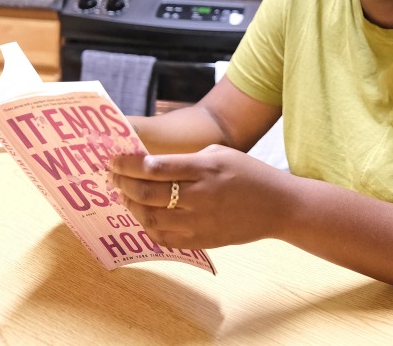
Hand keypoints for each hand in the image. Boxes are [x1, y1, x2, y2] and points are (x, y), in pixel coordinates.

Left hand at [110, 144, 288, 249]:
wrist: (277, 206)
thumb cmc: (248, 173)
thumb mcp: (219, 152)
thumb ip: (186, 158)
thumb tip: (150, 163)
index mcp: (203, 168)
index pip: (153, 167)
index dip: (127, 164)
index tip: (115, 160)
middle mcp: (199, 195)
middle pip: (146, 193)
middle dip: (123, 183)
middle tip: (114, 176)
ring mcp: (199, 222)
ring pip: (150, 218)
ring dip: (131, 205)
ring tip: (126, 195)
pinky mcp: (202, 241)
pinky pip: (164, 238)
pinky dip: (148, 226)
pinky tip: (145, 215)